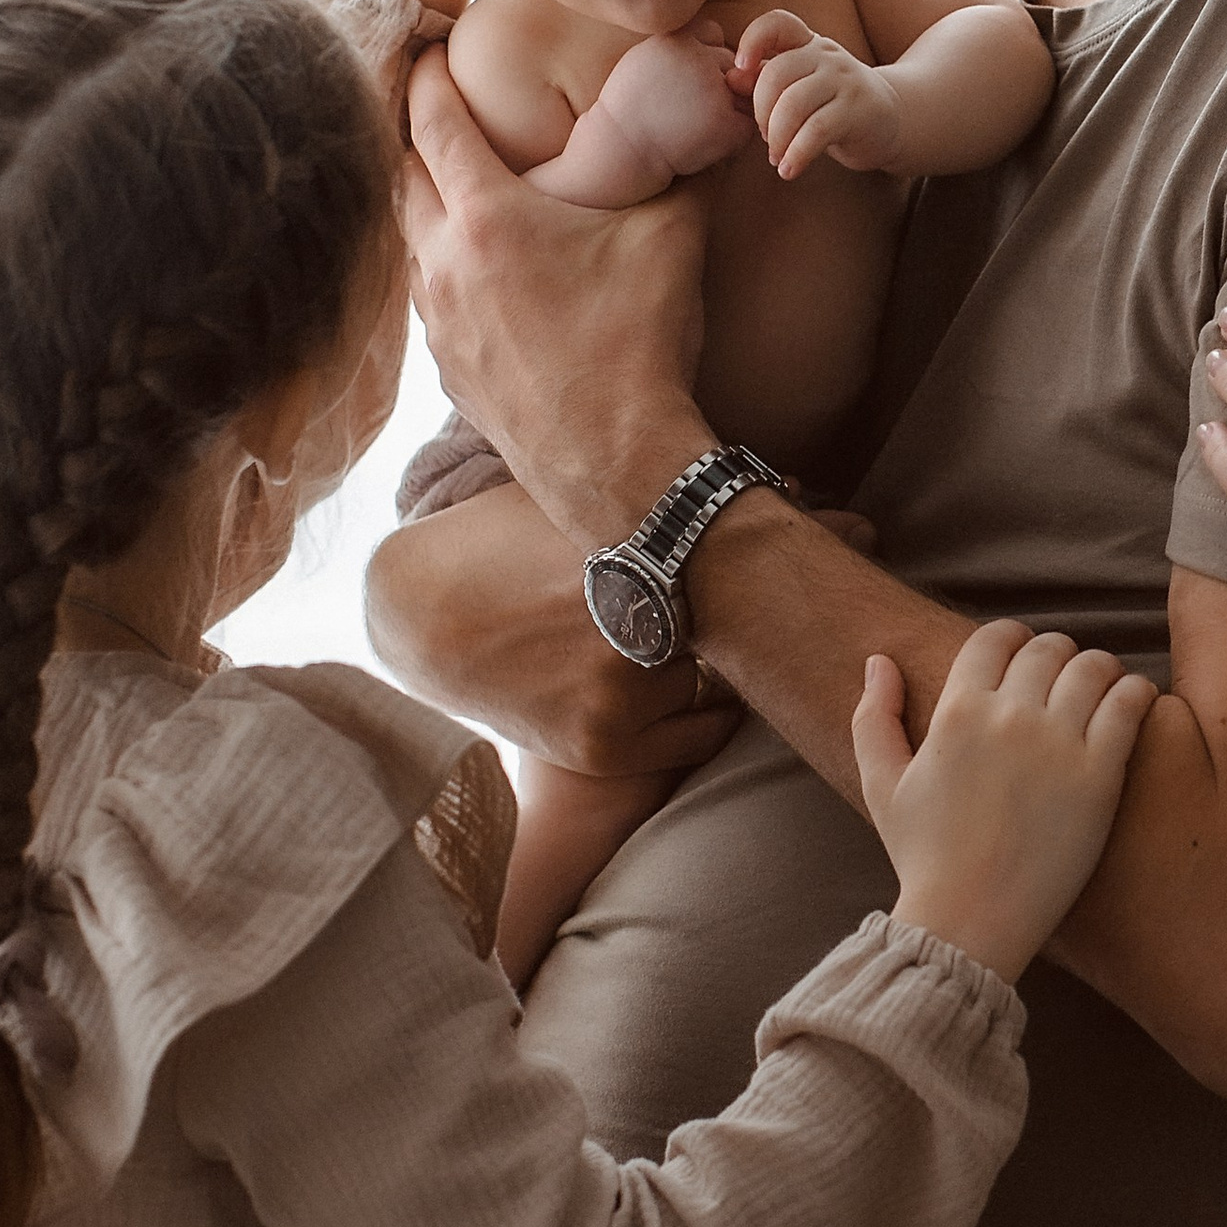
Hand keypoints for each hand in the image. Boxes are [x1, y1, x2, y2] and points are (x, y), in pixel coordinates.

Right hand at [365, 480, 749, 776]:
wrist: (421, 621)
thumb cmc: (502, 543)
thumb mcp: (568, 494)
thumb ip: (650, 486)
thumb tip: (785, 477)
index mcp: (626, 559)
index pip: (739, 557)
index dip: (770, 547)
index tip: (804, 537)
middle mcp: (628, 631)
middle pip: (741, 625)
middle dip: (757, 606)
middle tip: (781, 589)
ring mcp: (617, 697)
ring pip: (725, 681)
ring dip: (728, 660)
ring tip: (727, 635)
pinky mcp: (605, 749)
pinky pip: (703, 735)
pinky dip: (712, 709)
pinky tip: (703, 680)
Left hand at [401, 50, 717, 550]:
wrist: (617, 462)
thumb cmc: (640, 344)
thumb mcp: (673, 240)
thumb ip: (684, 171)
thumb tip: (716, 124)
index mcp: (488, 218)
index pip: (435, 123)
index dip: (428, 80)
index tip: (428, 53)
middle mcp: (444, 264)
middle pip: (403, 177)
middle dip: (415, 139)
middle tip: (434, 113)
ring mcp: (439, 324)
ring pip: (411, 245)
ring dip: (427, 211)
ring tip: (456, 194)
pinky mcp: (449, 372)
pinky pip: (432, 303)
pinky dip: (444, 273)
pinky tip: (480, 279)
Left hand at [733, 10, 909, 180]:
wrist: (891, 121)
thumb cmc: (832, 105)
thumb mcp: (798, 88)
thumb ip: (765, 82)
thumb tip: (731, 79)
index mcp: (807, 43)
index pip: (777, 23)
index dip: (753, 40)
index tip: (740, 67)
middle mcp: (826, 55)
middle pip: (776, 74)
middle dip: (760, 111)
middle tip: (764, 136)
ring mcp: (845, 80)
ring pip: (793, 104)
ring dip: (776, 137)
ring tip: (776, 157)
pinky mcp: (857, 111)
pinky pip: (816, 131)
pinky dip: (796, 155)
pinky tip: (788, 170)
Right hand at [851, 620, 1156, 981]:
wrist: (969, 922)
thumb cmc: (924, 859)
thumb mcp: (882, 786)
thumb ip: (874, 717)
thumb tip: (879, 659)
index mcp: (957, 711)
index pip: (996, 636)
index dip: (1013, 639)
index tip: (1024, 658)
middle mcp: (1008, 717)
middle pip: (1049, 647)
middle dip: (1057, 656)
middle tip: (1065, 681)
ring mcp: (1057, 743)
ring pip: (1094, 666)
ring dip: (1099, 670)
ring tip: (1102, 691)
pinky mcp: (1100, 775)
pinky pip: (1129, 702)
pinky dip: (1134, 693)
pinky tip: (1130, 708)